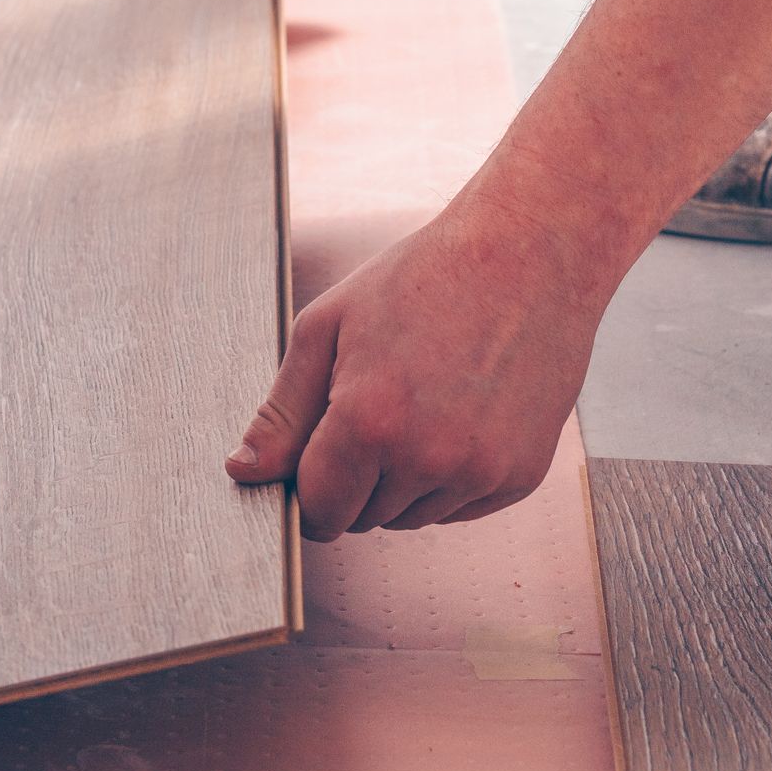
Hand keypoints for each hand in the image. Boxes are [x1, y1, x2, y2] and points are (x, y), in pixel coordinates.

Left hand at [225, 194, 601, 538]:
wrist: (528, 252)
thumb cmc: (425, 277)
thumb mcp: (328, 328)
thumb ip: (281, 412)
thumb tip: (243, 470)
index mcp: (369, 422)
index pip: (318, 509)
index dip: (308, 489)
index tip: (314, 462)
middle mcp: (428, 458)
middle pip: (363, 518)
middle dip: (355, 480)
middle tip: (376, 406)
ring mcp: (481, 471)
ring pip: (412, 518)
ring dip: (402, 481)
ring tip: (420, 403)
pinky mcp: (520, 476)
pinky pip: (460, 509)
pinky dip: (449, 478)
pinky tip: (458, 415)